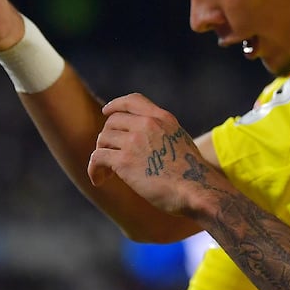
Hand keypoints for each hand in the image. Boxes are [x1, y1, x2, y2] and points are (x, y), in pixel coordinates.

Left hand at [88, 93, 220, 217]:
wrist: (195, 189)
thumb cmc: (190, 173)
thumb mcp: (180, 140)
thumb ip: (162, 133)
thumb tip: (146, 141)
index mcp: (163, 118)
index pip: (132, 100)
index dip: (115, 105)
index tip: (106, 112)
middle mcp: (147, 124)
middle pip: (112, 121)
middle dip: (107, 138)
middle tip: (110, 157)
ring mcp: (134, 141)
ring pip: (103, 139)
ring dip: (101, 154)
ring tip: (106, 173)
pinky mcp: (124, 160)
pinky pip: (97, 157)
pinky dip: (94, 169)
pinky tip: (99, 180)